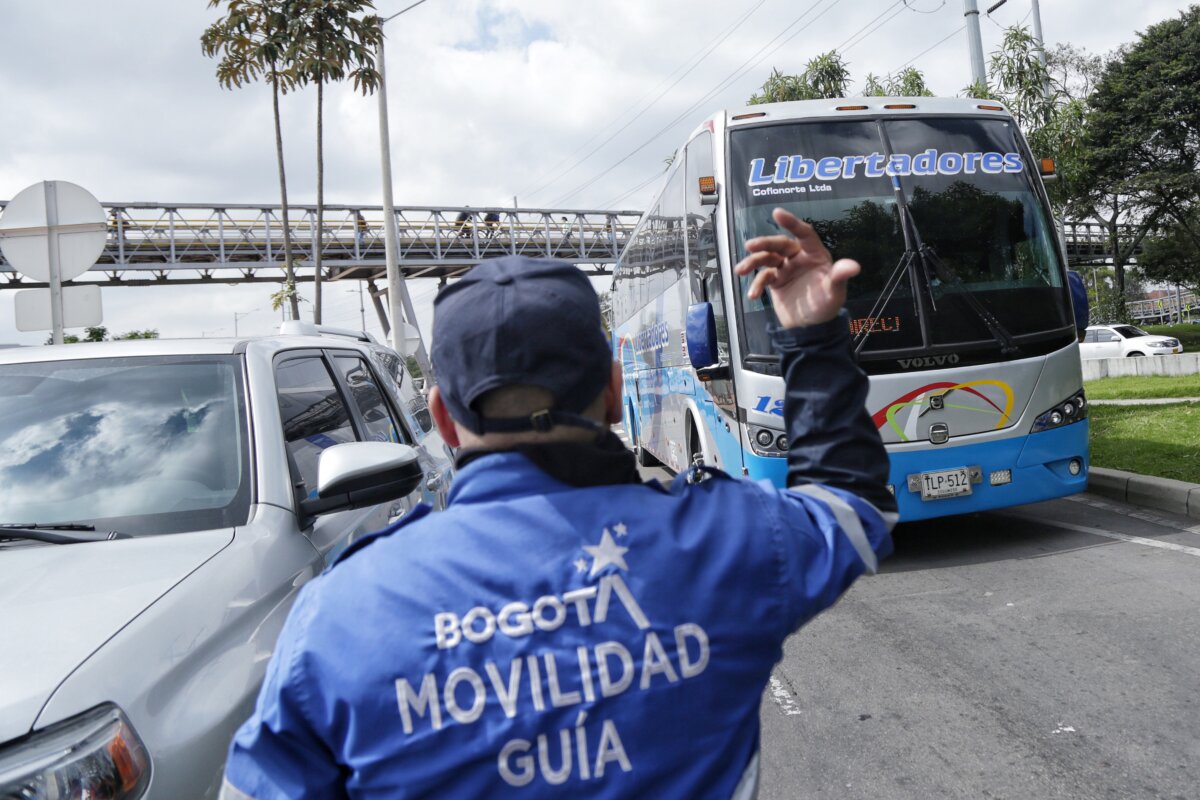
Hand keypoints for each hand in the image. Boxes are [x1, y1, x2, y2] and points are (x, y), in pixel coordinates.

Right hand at [734, 208, 860, 328]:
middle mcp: (798, 258)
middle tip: (750, 246)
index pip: (804, 234)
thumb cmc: (826, 306)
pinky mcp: (775, 281)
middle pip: (780, 245)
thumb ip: (839, 277)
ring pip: (767, 258)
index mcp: (814, 254)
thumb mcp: (835, 292)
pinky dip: (756, 285)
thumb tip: (854, 267)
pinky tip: (753, 295)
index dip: (791, 223)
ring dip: (752, 262)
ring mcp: (785, 268)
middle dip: (764, 243)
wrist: (811, 328)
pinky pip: (763, 278)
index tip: (777, 213)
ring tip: (740, 270)